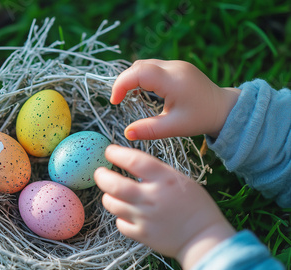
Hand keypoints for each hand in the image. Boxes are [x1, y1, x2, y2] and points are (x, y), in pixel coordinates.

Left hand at [94, 145, 234, 269]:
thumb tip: (129, 163)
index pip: (134, 160)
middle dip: (102, 176)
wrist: (204, 238)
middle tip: (99, 173)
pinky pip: (120, 223)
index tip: (109, 151)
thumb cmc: (195, 206)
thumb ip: (155, 173)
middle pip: (115, 184)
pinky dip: (120, 217)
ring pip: (112, 203)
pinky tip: (126, 213)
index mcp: (164, 179)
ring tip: (111, 193)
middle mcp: (152, 197)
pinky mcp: (142, 234)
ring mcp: (145, 217)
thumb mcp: (179, 180)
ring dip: (108, 196)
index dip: (117, 154)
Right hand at [111, 59, 239, 138]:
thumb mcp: (174, 127)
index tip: (115, 102)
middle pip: (139, 65)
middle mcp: (174, 67)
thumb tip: (126, 134)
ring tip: (128, 97)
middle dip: (124, 81)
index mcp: (173, 81)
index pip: (139, 72)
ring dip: (132, 78)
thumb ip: (149, 129)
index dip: (121, 84)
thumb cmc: (200, 118)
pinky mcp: (177, 67)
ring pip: (144, 64)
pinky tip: (142, 91)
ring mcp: (176, 64)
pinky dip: (142, 77)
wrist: (224, 108)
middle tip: (119, 100)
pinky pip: (152, 67)